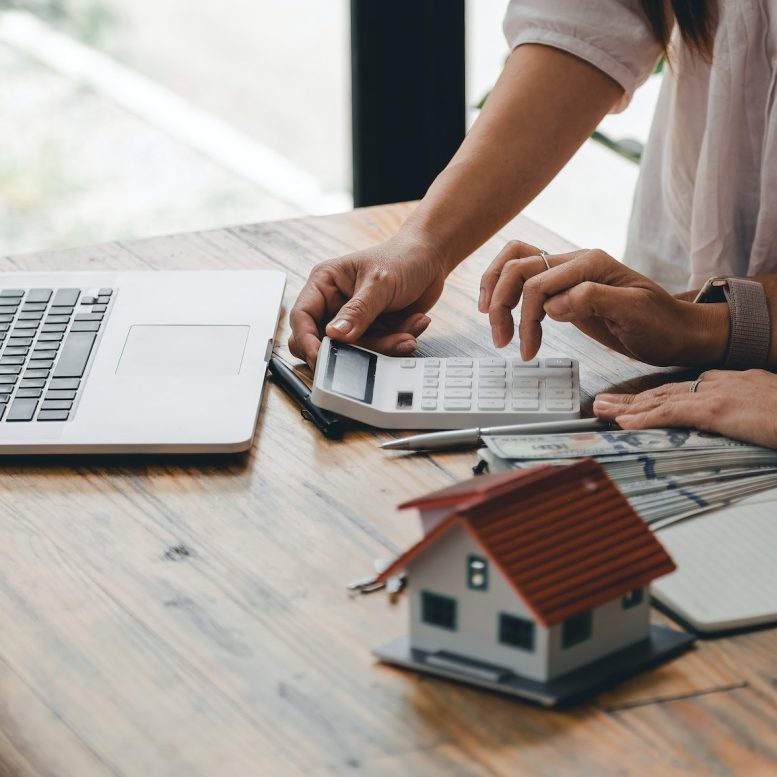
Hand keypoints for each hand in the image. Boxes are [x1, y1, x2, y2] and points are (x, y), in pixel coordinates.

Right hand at [289, 233, 447, 366]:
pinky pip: (377, 351)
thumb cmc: (402, 258)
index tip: (319, 358)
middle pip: (325, 342)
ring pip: (354, 351)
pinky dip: (396, 343)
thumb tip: (335, 335)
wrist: (430, 259)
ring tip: (406, 333)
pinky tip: (411, 325)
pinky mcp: (372, 332)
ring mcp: (353, 321)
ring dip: (383, 347)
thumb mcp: (379, 283)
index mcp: (325, 284)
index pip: (302, 317)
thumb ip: (358, 312)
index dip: (306, 340)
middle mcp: (334, 304)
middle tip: (373, 350)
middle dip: (352, 349)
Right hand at [479, 245, 727, 365]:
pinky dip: (507, 292)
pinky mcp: (564, 289)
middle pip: (518, 268)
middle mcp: (575, 262)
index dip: (525, 318)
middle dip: (502, 304)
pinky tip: (502, 313)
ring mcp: (568, 273)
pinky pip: (525, 279)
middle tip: (501, 340)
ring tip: (498, 331)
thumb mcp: (635, 313)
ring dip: (499, 295)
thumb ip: (594, 299)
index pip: (537, 284)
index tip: (528, 351)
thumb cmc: (661, 325)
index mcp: (590, 264)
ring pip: (516, 267)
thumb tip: (553, 305)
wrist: (677, 332)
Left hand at [594, 370, 776, 448]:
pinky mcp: (717, 410)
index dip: (652, 397)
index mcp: (730, 382)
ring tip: (600, 411)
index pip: (681, 389)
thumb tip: (719, 426)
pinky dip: (645, 418)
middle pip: (664, 391)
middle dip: (630, 399)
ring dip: (626, 407)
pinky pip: (672, 414)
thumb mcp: (762, 412)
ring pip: (661, 400)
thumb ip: (738, 415)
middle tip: (601, 403)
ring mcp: (717, 394)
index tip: (630, 403)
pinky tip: (625, 423)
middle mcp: (719, 383)